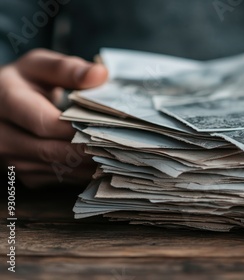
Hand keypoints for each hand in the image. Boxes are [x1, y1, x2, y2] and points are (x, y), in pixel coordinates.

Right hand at [0, 49, 107, 187]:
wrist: (1, 105)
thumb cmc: (25, 82)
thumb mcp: (40, 66)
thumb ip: (67, 68)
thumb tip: (100, 73)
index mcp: (6, 101)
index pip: (44, 123)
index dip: (77, 128)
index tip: (107, 126)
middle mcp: (2, 135)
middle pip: (51, 151)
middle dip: (87, 149)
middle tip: (120, 147)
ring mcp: (11, 158)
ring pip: (56, 169)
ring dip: (87, 165)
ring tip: (117, 156)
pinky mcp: (24, 174)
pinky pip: (57, 178)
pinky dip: (81, 172)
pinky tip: (102, 163)